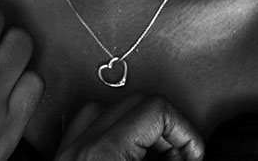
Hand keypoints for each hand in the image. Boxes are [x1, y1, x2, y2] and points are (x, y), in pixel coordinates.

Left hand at [55, 94, 204, 159]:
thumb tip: (188, 156)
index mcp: (105, 153)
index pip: (154, 109)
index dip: (184, 130)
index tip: (194, 154)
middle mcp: (82, 145)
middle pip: (135, 102)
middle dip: (165, 127)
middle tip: (180, 157)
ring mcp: (68, 151)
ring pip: (108, 108)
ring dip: (138, 124)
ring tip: (155, 156)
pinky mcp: (62, 159)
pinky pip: (86, 125)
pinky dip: (110, 129)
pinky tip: (126, 150)